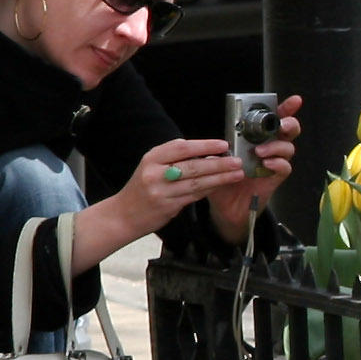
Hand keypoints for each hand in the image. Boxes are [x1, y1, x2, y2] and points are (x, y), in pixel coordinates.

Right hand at [115, 136, 246, 242]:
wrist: (123, 215)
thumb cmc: (143, 188)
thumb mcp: (152, 166)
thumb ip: (175, 158)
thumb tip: (208, 152)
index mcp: (152, 158)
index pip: (182, 148)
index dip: (204, 145)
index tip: (223, 144)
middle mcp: (155, 173)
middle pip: (193, 166)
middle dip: (218, 163)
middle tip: (237, 161)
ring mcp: (161, 191)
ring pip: (197, 183)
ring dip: (220, 178)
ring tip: (237, 174)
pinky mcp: (167, 207)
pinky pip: (194, 196)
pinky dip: (209, 190)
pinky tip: (222, 185)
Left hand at [205, 93, 302, 244]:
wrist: (225, 205)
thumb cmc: (223, 176)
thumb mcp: (217, 159)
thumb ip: (219, 150)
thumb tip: (216, 145)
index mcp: (257, 136)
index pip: (274, 118)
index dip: (286, 108)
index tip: (294, 101)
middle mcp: (270, 146)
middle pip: (290, 130)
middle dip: (290, 124)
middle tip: (281, 125)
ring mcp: (274, 161)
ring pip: (288, 148)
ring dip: (277, 147)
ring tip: (260, 152)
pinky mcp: (275, 178)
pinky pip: (284, 168)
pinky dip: (277, 164)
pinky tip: (267, 164)